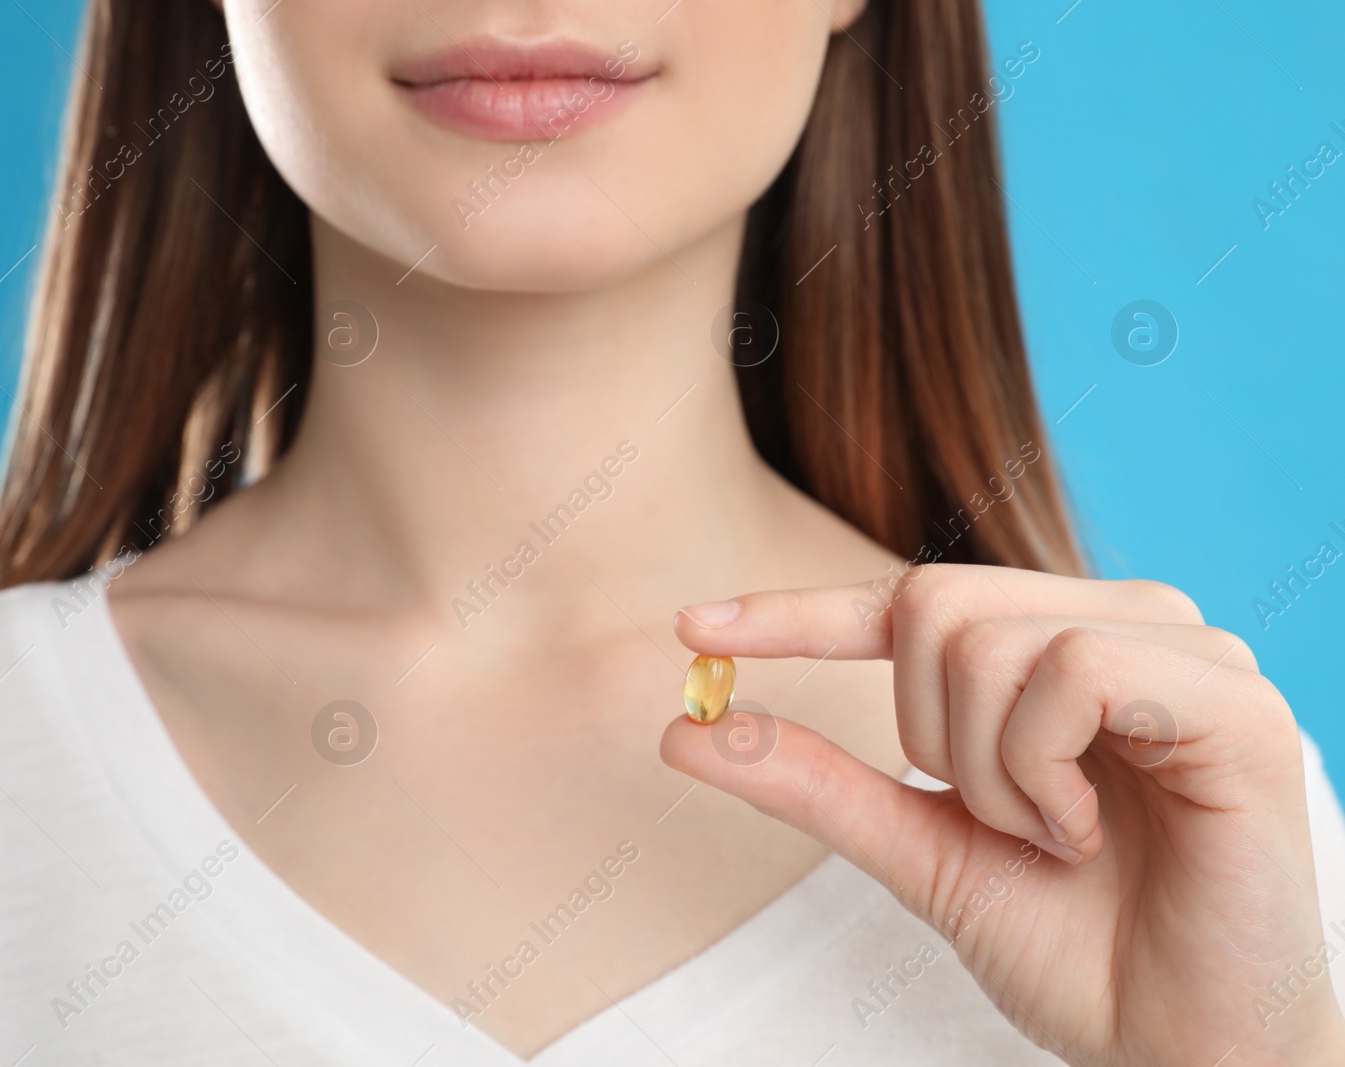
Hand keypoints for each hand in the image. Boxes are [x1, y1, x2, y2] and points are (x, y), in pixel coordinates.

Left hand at [660, 564, 1344, 1065]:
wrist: (1180, 1049)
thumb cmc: (1071, 945)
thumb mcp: (920, 851)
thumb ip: (816, 783)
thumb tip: (685, 728)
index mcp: (1055, 646)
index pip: (907, 598)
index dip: (796, 611)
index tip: (691, 630)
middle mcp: (1122, 625)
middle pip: (936, 601)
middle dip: (926, 734)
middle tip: (998, 822)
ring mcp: (1187, 654)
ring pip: (991, 637)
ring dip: (986, 772)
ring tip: (1054, 839)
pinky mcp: (1235, 705)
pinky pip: (1076, 671)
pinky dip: (1042, 771)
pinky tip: (1087, 834)